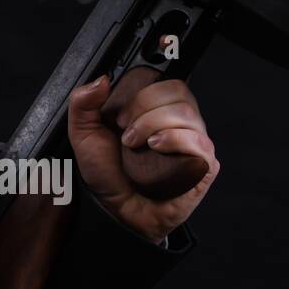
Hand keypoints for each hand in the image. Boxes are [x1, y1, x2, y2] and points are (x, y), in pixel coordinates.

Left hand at [67, 73, 219, 242]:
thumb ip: (83, 102)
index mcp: (157, 109)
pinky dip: (175, 140)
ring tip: (136, 145)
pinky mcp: (204, 165)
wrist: (115, 209)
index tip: (119, 115)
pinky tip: (156, 149)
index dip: (142, 92)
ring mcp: (195, 143)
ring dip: (154, 126)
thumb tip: (101, 79)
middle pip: (178, 94)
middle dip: (144, 110)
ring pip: (188, 115)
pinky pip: (200, 142)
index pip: (165, 81)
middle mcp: (180, 123)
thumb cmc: (106, 173)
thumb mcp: (83, 133)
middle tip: (126, 133)